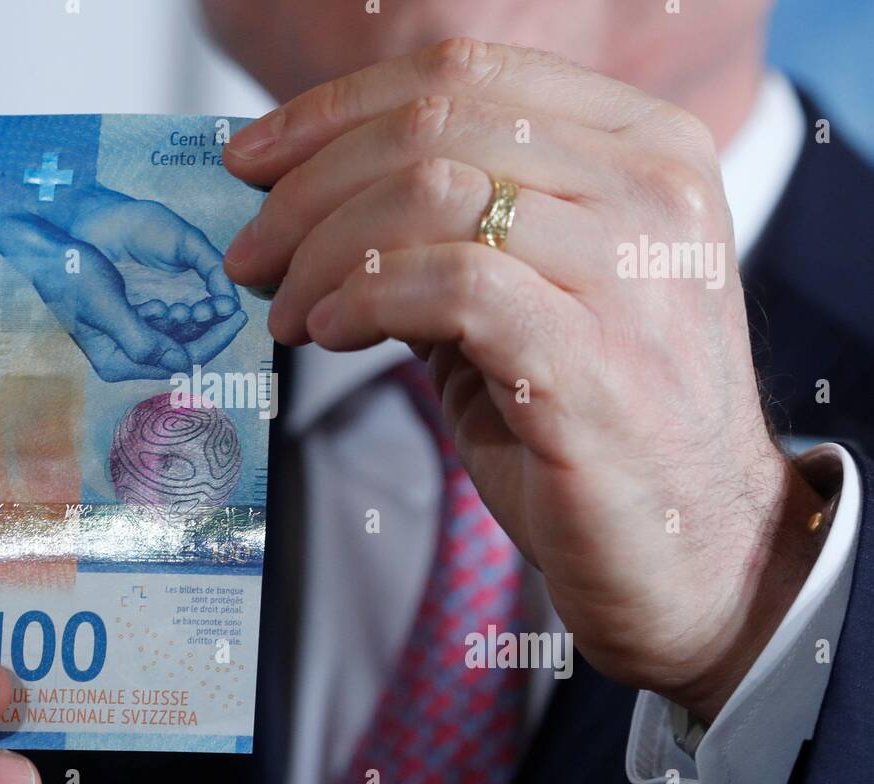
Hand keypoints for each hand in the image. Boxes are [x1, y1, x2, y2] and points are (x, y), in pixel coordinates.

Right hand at [0, 188, 246, 381]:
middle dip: (208, 329)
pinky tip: (182, 299)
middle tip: (230, 305)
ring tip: (203, 300)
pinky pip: (170, 320)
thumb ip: (142, 340)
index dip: (212, 341)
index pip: (178, 362)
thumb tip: (182, 364)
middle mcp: (126, 354)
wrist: (48, 241)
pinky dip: (183, 308)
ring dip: (197, 318)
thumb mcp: (104, 305)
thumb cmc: (69, 271)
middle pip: (184, 350)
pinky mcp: (134, 315)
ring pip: (180, 335)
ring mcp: (131, 335)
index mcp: (116, 361)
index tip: (236, 316)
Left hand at [223, 39, 825, 720]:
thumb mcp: (523, 295)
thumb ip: (444, 232)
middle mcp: (648, 191)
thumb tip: (310, 199)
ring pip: (435, 194)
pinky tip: (331, 333)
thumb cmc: (594, 421)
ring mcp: (633, 271)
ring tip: (289, 308)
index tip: (255, 160)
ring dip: (326, 250)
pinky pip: (451, 284)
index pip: (464, 73)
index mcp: (641, 148)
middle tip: (252, 253)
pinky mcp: (596, 360)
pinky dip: (366, 297)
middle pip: (436, 124)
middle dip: (310, 187)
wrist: (692, 549)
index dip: (336, 108)